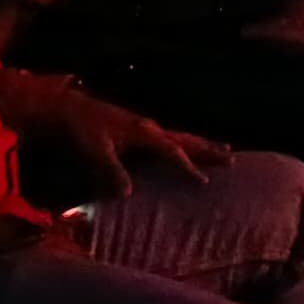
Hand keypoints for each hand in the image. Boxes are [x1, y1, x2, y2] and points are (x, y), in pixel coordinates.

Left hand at [43, 91, 231, 197]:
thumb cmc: (84, 130)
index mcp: (143, 132)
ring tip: (224, 150)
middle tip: (231, 158)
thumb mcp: (96, 150)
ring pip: (181, 137)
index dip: (187, 167)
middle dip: (208, 149)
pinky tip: (189, 151)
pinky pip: (171, 139)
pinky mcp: (141, 131)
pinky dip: (186, 145)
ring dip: (202, 145)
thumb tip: (127, 194)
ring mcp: (146, 128)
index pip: (172, 151)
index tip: (204, 182)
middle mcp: (150, 128)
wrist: (72, 110)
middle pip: (185, 140)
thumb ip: (112, 170)